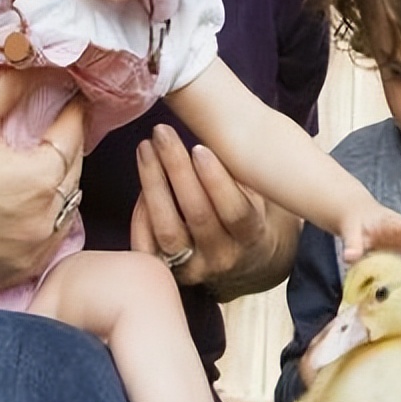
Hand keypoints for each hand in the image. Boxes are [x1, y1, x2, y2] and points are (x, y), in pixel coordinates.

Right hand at [0, 68, 84, 286]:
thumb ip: (9, 85)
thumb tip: (37, 66)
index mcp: (39, 178)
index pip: (72, 135)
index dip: (73, 112)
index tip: (75, 97)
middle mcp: (46, 218)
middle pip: (74, 171)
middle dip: (67, 146)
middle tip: (60, 126)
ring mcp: (35, 249)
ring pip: (68, 207)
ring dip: (61, 184)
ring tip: (46, 164)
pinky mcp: (22, 268)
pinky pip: (51, 238)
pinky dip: (48, 219)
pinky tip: (34, 203)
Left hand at [129, 124, 299, 298]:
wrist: (245, 265)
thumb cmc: (250, 216)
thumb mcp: (259, 197)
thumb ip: (241, 173)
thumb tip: (218, 128)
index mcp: (251, 237)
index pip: (235, 211)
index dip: (216, 181)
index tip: (199, 147)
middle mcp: (223, 257)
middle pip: (197, 215)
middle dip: (176, 169)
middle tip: (161, 133)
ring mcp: (193, 269)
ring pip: (167, 229)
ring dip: (153, 184)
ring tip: (145, 149)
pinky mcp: (167, 273)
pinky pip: (146, 245)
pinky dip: (140, 214)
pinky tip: (142, 183)